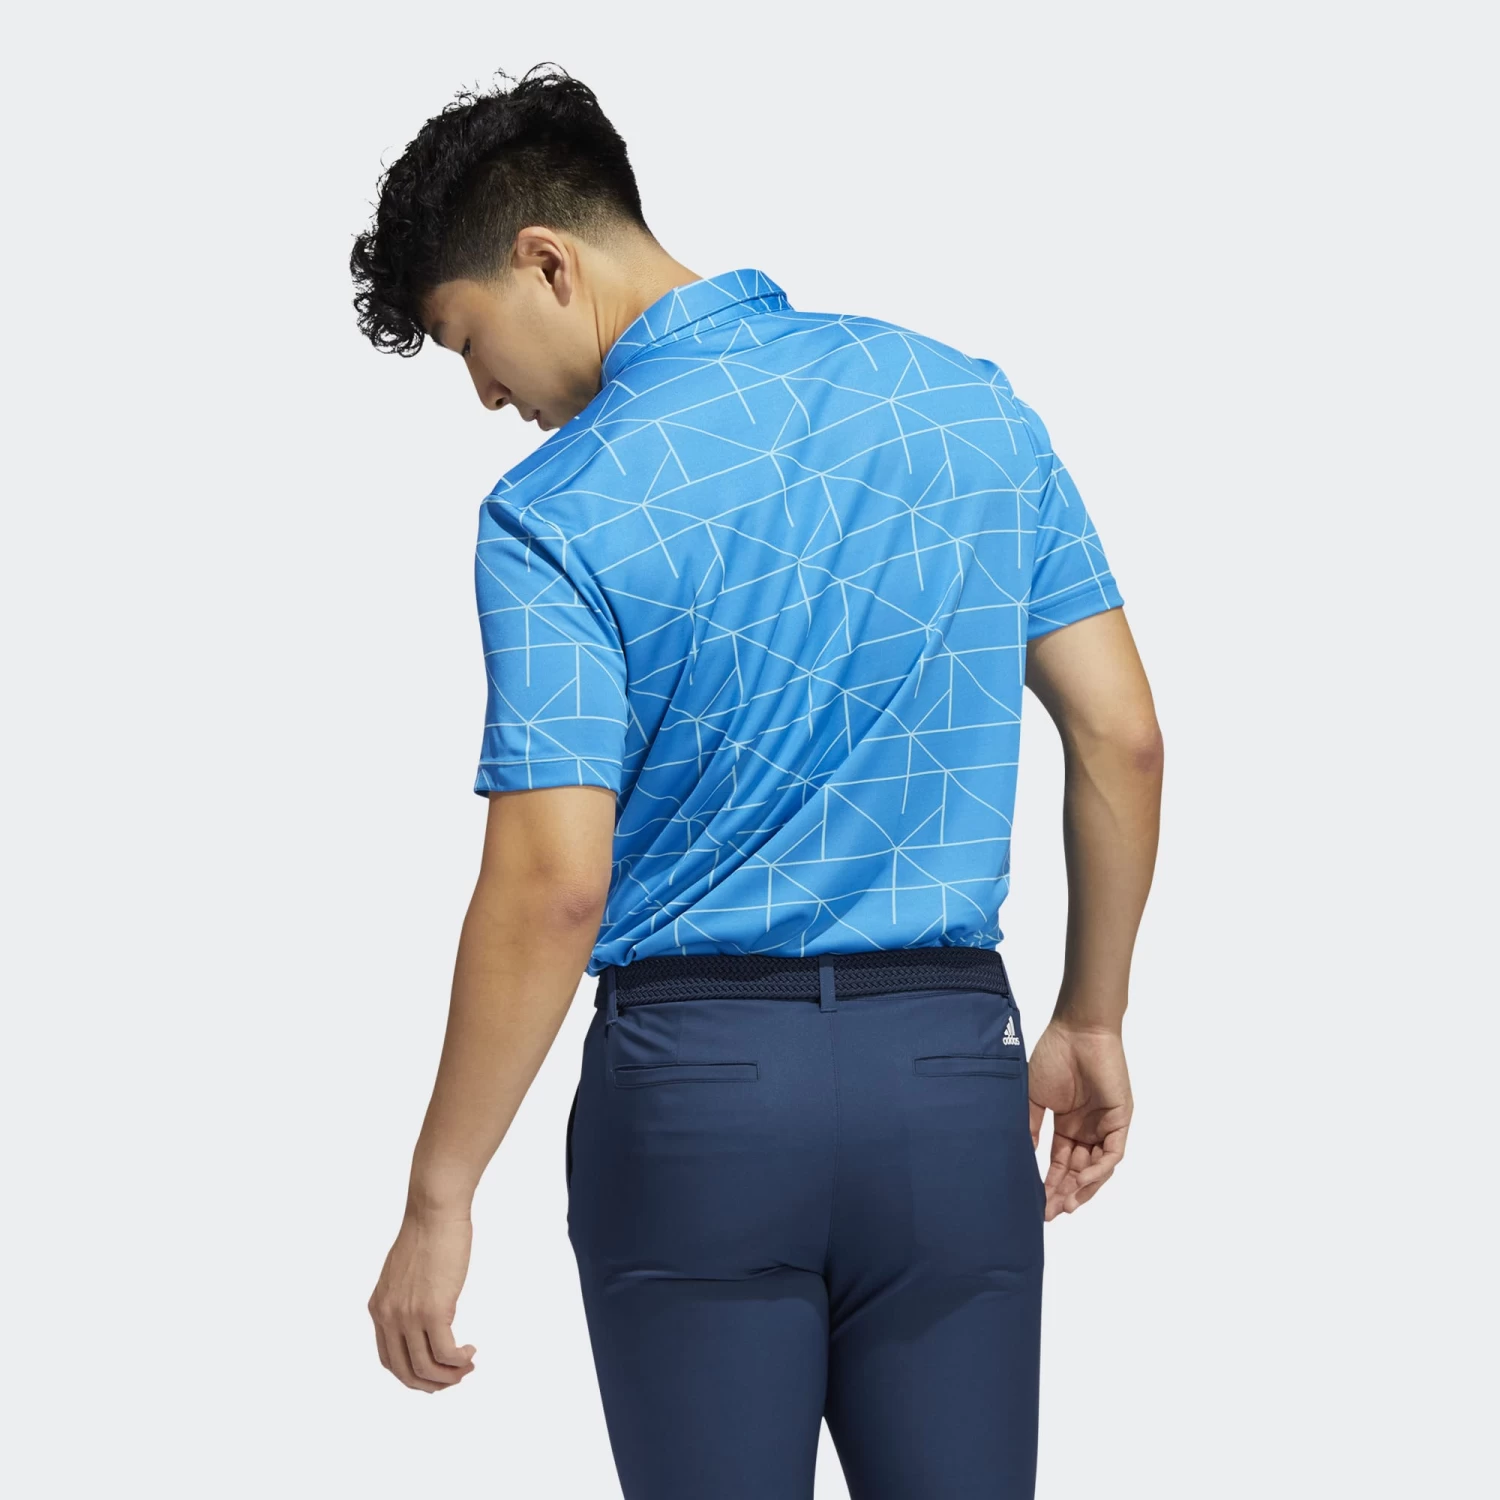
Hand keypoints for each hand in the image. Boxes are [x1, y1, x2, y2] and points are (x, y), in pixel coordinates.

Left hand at [368, 1210, 476, 1391]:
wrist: (434, 1212)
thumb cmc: (427, 1233)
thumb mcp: (405, 1273)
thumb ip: (406, 1297)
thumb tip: (425, 1315)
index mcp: (379, 1308)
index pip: (389, 1359)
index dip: (412, 1374)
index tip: (435, 1373)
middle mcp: (388, 1317)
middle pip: (405, 1372)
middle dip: (431, 1383)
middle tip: (454, 1377)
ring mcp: (409, 1316)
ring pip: (426, 1368)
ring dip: (450, 1376)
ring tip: (468, 1365)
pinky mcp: (433, 1311)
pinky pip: (446, 1352)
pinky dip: (459, 1360)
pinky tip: (470, 1351)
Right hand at [1027, 1021, 1132, 1220]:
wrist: (1077, 1031)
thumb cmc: (1053, 1056)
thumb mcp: (1034, 1097)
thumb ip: (1031, 1127)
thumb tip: (1023, 1157)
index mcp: (1067, 1124)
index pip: (1060, 1162)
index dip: (1050, 1183)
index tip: (1038, 1203)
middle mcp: (1088, 1129)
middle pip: (1078, 1171)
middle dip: (1064, 1193)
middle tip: (1050, 1212)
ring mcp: (1105, 1125)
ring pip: (1097, 1167)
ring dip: (1083, 1188)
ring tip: (1066, 1203)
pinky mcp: (1120, 1120)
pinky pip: (1112, 1153)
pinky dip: (1099, 1169)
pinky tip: (1082, 1181)